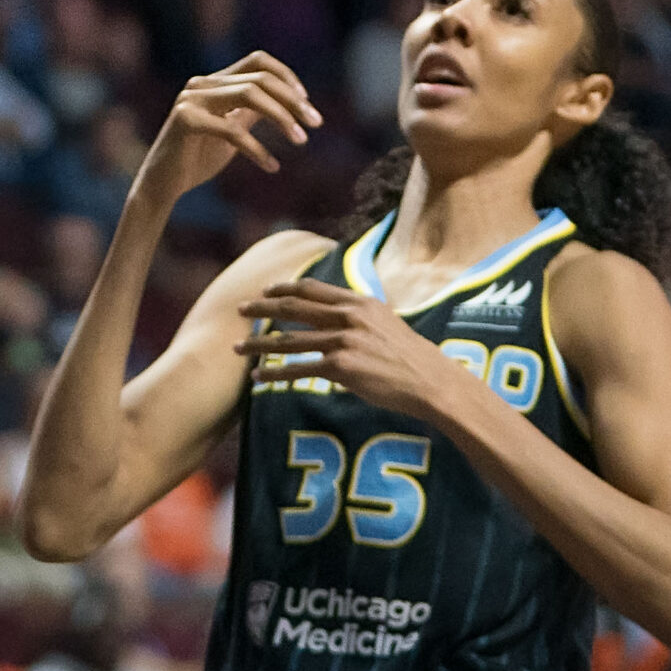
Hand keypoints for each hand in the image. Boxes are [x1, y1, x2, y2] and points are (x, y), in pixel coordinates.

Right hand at [137, 51, 319, 198]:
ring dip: (281, 117)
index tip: (307, 102)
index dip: (286, 75)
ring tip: (301, 140)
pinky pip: (231, 129)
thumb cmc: (198, 157)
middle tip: (316, 123)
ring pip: (248, 94)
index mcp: (215, 82)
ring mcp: (191, 99)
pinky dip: (257, 148)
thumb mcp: (232, 131)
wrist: (164, 183)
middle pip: (258, 78)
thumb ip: (251, 112)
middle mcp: (202, 83)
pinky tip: (272, 166)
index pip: (257, 60)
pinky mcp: (185, 120)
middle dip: (292, 99)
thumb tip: (287, 101)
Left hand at [235, 279, 461, 421]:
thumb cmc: (413, 358)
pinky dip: (275, 374)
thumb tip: (340, 317)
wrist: (433, 382)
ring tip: (237, 349)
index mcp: (358, 302)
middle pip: (293, 308)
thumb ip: (360, 316)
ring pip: (289, 340)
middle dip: (261, 308)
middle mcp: (347, 317)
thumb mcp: (386, 323)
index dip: (284, 288)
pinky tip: (259, 378)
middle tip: (239, 309)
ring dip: (259, 345)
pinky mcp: (341, 368)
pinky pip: (299, 370)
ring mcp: (343, 341)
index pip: (312, 288)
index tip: (265, 290)